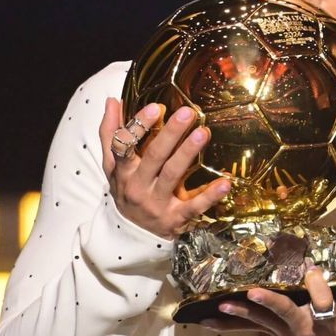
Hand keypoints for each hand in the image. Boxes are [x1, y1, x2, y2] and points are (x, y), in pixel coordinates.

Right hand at [98, 98, 231, 239]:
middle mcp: (138, 186)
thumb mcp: (112, 165)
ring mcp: (157, 203)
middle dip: (171, 134)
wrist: (131, 234)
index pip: (125, 145)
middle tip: (187, 113)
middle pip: (154, 156)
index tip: (156, 107)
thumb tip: (112, 101)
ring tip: (203, 133)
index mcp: (123, 170)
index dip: (138, 126)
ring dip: (187, 153)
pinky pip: (194, 206)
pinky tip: (225, 183)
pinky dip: (210, 196)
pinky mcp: (176, 218)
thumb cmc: (126, 189)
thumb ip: (111, 133)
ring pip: (172, 175)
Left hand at [204, 266, 335, 335]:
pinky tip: (205, 320)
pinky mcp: (271, 330)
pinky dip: (226, 324)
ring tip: (219, 304)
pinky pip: (246, 328)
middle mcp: (300, 325)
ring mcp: (283, 330)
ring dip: (239, 312)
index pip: (322, 298)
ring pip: (260, 320)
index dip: (319, 286)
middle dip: (269, 302)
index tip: (315, 271)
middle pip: (284, 312)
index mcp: (326, 317)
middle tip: (252, 293)